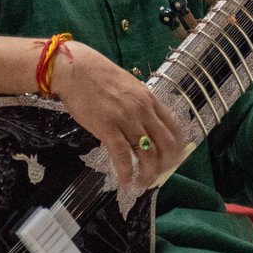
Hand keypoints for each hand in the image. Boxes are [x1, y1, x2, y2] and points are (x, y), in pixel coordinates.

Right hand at [50, 41, 183, 187]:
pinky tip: (125, 181)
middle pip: (165, 144)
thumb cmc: (98, 76)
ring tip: (142, 183)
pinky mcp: (107, 127)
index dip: (177, 148)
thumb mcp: (129, 87)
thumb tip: (144, 124)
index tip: (173, 160)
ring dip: (147, 174)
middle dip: (165, 165)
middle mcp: (142, 110)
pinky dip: (126, 172)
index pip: (174, 127)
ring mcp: (126, 119)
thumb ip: (139, 105)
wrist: (75, 69)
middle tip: (159, 176)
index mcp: (149, 99)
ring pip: (147, 153)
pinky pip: (122, 155)